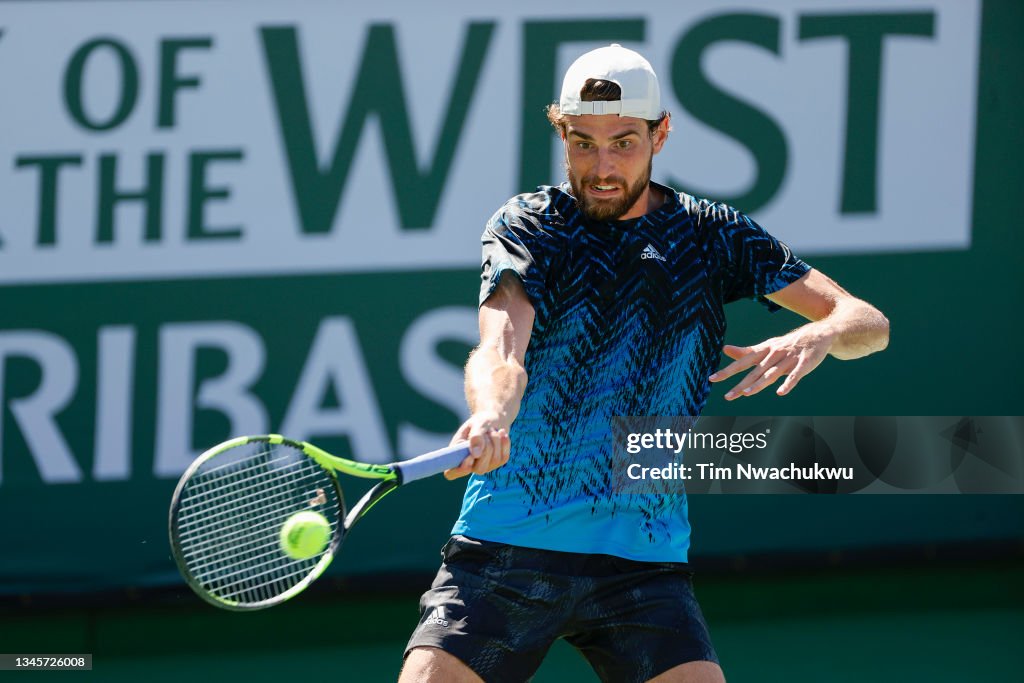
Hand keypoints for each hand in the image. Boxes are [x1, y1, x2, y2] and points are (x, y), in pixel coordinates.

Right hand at [443, 412, 510, 479]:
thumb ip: (475, 437)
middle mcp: (469, 464)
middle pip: (479, 469)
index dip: (458, 470)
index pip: (451, 473)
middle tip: (486, 432)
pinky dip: (504, 443)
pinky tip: (501, 433)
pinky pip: (504, 457)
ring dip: (495, 441)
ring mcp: (484, 465)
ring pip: (494, 461)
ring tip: (491, 430)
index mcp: (456, 455)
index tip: (469, 457)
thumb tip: (476, 454)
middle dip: (486, 448)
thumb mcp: (476, 425)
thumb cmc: (479, 422)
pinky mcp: (497, 462)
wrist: (491, 419)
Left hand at [709, 324, 834, 398]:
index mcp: (763, 351)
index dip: (727, 371)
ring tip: (746, 393)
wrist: (816, 335)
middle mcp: (773, 354)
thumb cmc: (786, 344)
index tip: (712, 379)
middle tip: (728, 396)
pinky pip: (795, 376)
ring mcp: (789, 359)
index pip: (742, 362)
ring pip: (772, 373)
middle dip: (741, 384)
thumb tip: (725, 350)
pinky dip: (788, 384)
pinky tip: (780, 392)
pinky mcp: (804, 364)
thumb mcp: (765, 346)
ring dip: (759, 383)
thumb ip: (746, 352)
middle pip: (755, 371)